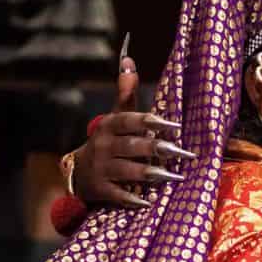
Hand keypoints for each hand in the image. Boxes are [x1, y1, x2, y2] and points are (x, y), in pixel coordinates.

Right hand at [72, 54, 194, 208]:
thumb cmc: (108, 140)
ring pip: (128, 170)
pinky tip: (149, 202)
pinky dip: (132, 198)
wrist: (78, 171)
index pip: (132, 121)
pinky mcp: (100, 189)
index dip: (153, 123)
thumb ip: (125, 92)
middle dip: (158, 149)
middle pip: (133, 146)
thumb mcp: (114, 116)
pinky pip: (117, 194)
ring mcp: (101, 168)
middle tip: (183, 153)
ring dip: (151, 173)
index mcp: (110, 125)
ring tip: (174, 177)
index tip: (176, 127)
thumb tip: (130, 59)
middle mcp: (103, 145)